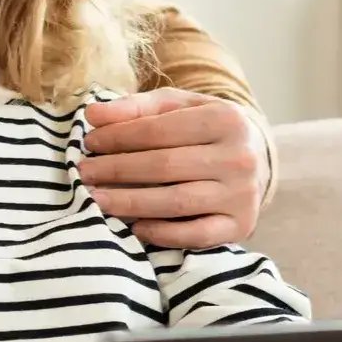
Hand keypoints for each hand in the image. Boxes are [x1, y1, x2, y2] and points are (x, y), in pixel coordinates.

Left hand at [80, 89, 269, 247]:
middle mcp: (239, 157)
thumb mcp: (179, 106)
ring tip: (96, 199)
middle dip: (117, 169)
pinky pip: (196, 235)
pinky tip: (134, 227)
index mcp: (225, 119)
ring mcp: (242, 195)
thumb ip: (137, 107)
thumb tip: (94, 114)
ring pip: (176, 201)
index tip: (90, 142)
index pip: (159, 130)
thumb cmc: (205, 128)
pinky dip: (163, 233)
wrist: (256, 158)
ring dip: (130, 202)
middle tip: (85, 173)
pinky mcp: (241, 226)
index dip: (119, 137)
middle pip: (164, 166)